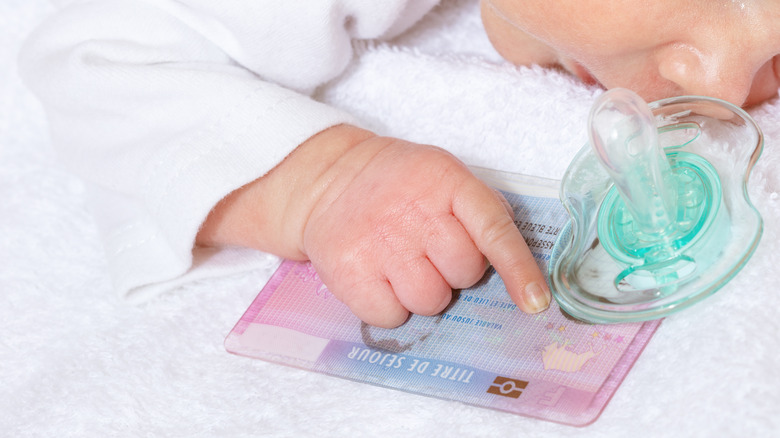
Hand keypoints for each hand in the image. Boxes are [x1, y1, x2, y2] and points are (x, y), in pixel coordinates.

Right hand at [197, 125, 550, 327]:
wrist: (327, 180)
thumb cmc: (396, 184)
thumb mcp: (441, 174)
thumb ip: (477, 208)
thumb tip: (510, 263)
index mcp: (445, 181)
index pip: (493, 229)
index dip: (518, 269)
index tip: (536, 303)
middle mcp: (411, 210)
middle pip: (463, 273)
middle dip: (454, 270)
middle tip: (430, 250)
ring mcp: (377, 242)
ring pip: (430, 301)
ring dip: (422, 291)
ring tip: (402, 263)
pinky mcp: (347, 270)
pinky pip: (391, 316)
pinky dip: (389, 305)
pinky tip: (378, 276)